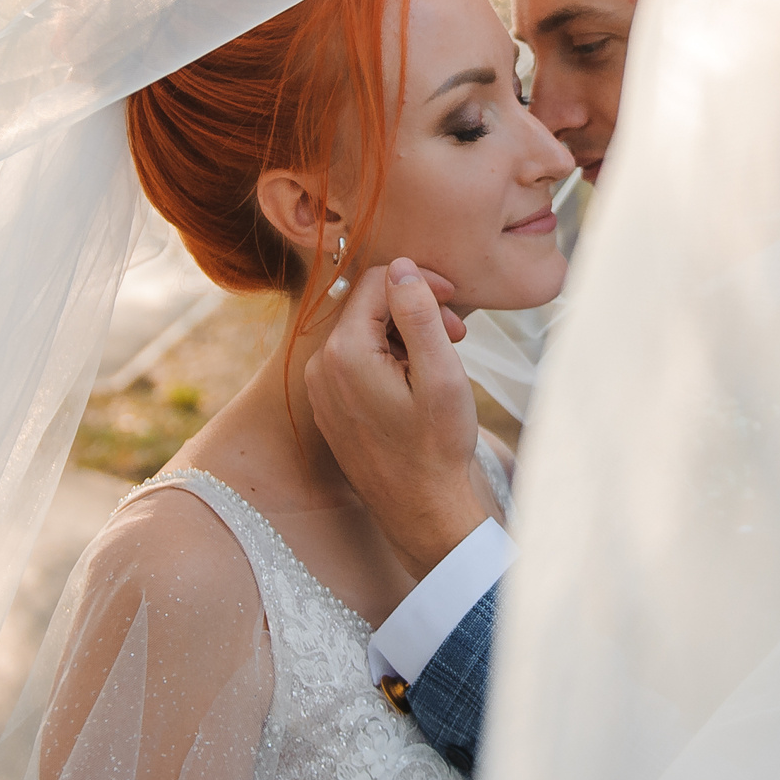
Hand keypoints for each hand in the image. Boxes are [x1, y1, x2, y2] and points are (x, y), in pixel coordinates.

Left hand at [306, 257, 487, 578]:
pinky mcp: (330, 406)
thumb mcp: (441, 375)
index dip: (420, 282)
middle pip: (369, 306)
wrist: (422, 512)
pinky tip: (419, 381)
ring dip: (405, 335)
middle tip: (458, 334)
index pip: (377, 281)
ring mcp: (321, 389)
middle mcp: (321, 366)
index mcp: (345, 353)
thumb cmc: (438, 448)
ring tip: (443, 360)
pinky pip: (357, 361)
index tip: (455, 303)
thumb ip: (419, 315)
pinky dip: (390, 358)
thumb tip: (401, 266)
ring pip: (364, 332)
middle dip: (414, 310)